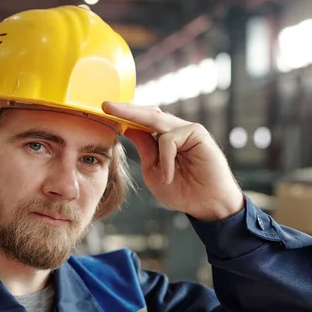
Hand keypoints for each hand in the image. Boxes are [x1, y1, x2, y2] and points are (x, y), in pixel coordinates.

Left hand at [102, 102, 244, 220]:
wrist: (207, 204)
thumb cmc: (183, 190)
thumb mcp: (154, 171)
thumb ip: (145, 150)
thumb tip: (129, 128)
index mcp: (164, 138)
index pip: (142, 122)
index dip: (125, 116)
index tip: (104, 111)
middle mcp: (175, 130)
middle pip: (148, 114)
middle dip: (126, 109)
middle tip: (106, 106)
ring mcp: (186, 130)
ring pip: (156, 120)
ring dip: (136, 121)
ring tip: (118, 124)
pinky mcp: (197, 133)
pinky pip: (169, 139)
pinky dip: (166, 159)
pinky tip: (168, 175)